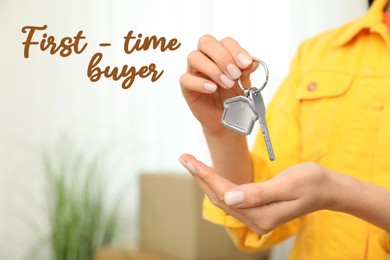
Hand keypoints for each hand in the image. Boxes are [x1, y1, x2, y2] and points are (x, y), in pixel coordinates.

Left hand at [178, 154, 335, 234]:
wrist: (328, 189)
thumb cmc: (312, 183)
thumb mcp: (287, 184)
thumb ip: (258, 193)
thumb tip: (229, 198)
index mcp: (262, 215)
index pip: (225, 195)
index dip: (206, 176)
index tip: (190, 161)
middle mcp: (256, 220)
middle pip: (220, 198)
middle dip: (200, 177)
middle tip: (184, 158)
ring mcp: (256, 217)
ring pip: (223, 199)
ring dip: (206, 181)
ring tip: (192, 164)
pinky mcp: (258, 210)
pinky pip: (232, 198)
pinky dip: (218, 185)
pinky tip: (209, 176)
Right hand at [179, 35, 254, 133]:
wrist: (224, 117)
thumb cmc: (232, 96)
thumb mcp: (244, 83)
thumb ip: (246, 72)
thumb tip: (253, 62)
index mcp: (221, 53)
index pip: (225, 41)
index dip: (236, 50)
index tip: (245, 64)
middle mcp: (205, 58)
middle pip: (206, 42)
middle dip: (222, 57)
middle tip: (234, 74)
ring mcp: (194, 71)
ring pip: (194, 57)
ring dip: (213, 69)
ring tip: (226, 83)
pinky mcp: (186, 86)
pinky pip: (186, 79)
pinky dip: (200, 83)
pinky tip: (212, 89)